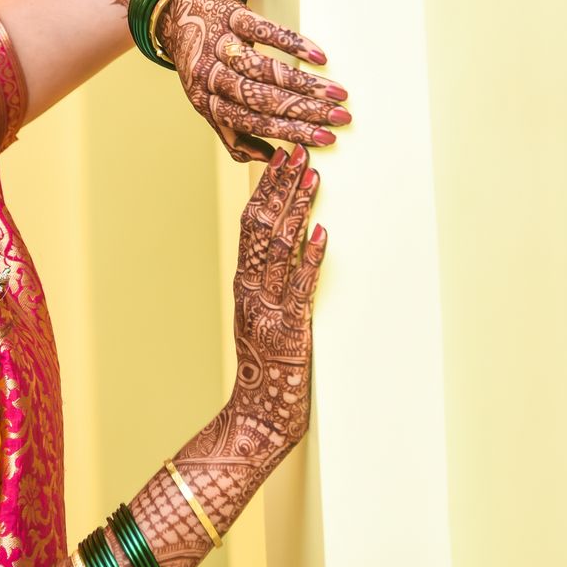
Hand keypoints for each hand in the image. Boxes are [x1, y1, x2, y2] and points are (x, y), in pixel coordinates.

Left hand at [155, 0, 351, 161]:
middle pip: (260, 99)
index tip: (323, 140)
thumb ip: (234, 133)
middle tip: (339, 118)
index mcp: (205, 102)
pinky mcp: (232, 15)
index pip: (251, 123)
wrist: (179, 11)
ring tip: (335, 93)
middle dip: (304, 112)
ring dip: (303, 83)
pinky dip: (292, 43)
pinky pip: (263, 29)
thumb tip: (273, 158)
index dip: (289, 132)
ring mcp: (220, 43)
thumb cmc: (202, 63)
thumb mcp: (207, 100)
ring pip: (264, 68)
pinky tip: (317, 56)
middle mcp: (209, 74)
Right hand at [228, 145, 325, 453]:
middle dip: (282, 186)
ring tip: (312, 178)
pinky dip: (311, 257)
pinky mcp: (291, 328)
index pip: (251, 223)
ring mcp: (270, 308)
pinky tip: (322, 233)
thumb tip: (289, 240)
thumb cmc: (265, 367)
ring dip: (298, 208)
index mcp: (244, 283)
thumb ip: (268, 280)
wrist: (258, 414)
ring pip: (280, 248)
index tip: (280, 158)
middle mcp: (252, 289)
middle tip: (297, 152)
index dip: (267, 188)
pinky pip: (301, 286)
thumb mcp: (259, 315)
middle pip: (263, 226)